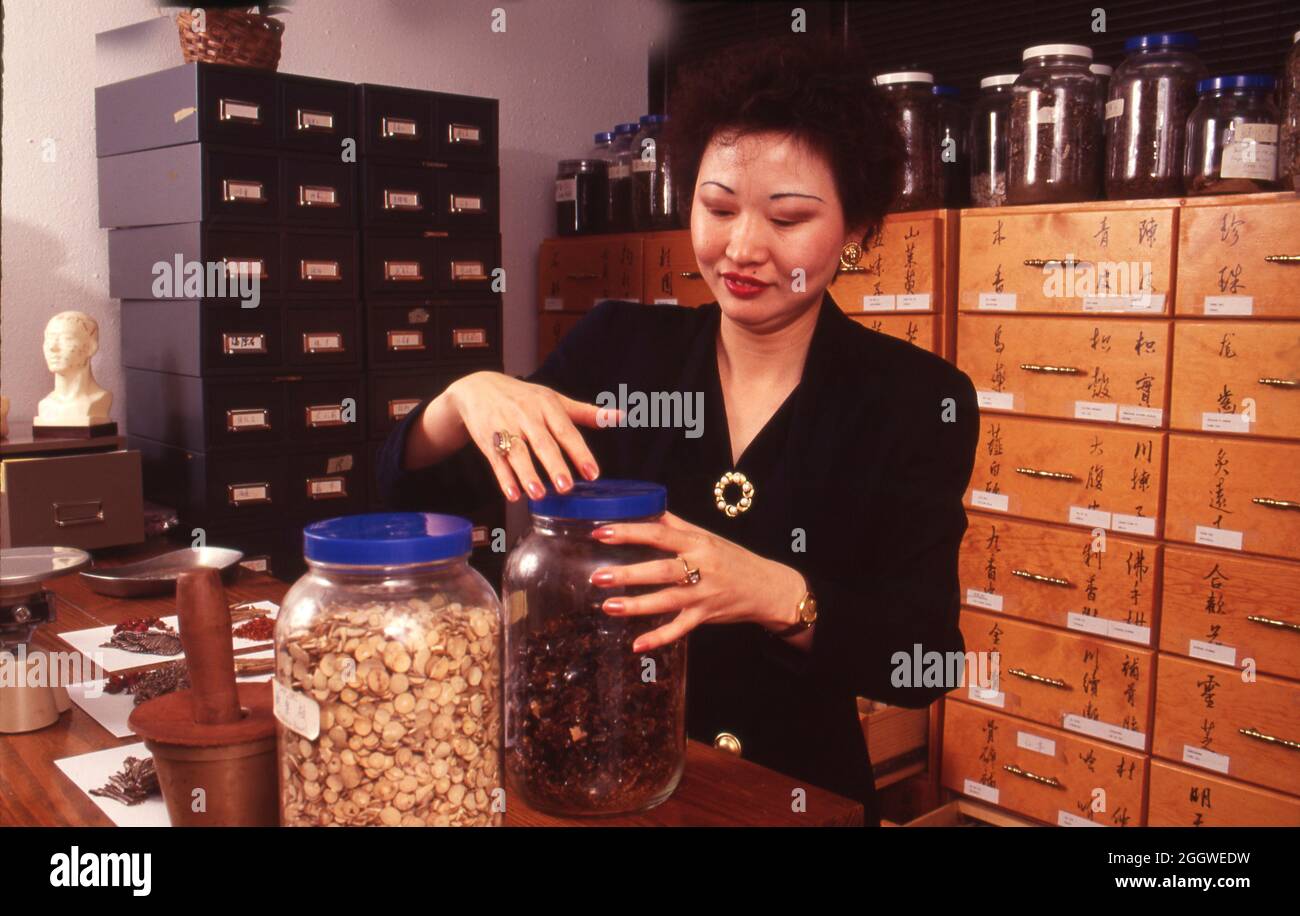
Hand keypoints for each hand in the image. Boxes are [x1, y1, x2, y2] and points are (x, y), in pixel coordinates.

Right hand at [443, 371, 620, 501]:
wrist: (478, 387)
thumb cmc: (523, 397)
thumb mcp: (554, 400)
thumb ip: (585, 413)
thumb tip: (619, 416)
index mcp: (546, 406)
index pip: (566, 431)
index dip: (579, 453)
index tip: (592, 473)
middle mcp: (526, 415)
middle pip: (541, 442)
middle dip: (554, 465)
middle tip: (566, 487)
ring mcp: (504, 427)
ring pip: (517, 452)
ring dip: (527, 473)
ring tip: (539, 494)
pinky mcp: (486, 440)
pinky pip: (496, 460)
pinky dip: (504, 478)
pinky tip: (513, 494)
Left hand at [588, 511, 806, 651]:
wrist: (768, 587)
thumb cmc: (734, 559)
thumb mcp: (708, 538)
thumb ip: (677, 526)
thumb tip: (648, 510)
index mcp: (698, 543)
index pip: (659, 534)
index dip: (629, 532)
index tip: (601, 533)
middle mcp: (701, 568)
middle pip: (661, 570)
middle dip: (628, 573)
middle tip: (598, 576)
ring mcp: (703, 595)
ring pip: (666, 600)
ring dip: (636, 605)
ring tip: (607, 606)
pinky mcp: (705, 616)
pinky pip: (679, 629)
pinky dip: (659, 638)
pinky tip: (636, 645)